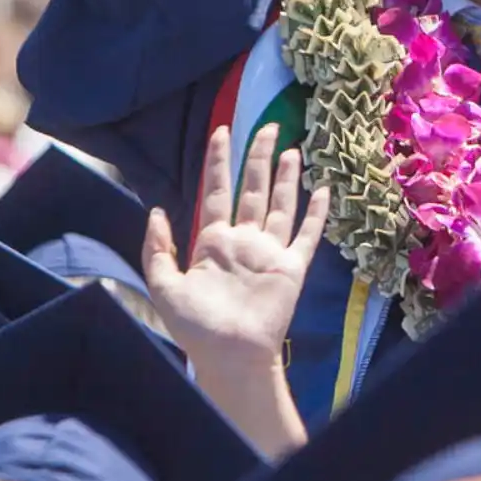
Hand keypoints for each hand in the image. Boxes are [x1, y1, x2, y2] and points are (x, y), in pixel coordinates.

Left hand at [144, 125, 325, 456]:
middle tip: (267, 126)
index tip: (221, 131)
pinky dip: (317, 212)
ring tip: (292, 148)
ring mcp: (269, 252)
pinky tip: (323, 190)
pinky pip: (306, 234)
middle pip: (252, 189)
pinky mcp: (291, 267)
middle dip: (257, 157)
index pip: (216, 192)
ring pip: (280, 204)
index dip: (218, 162)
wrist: (230, 355)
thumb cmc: (195, 326)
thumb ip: (157, 248)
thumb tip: (157, 210)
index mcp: (212, 242)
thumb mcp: (163, 286)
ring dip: (286, 177)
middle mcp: (243, 241)